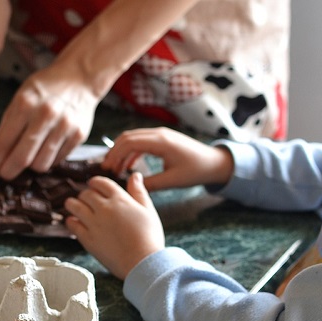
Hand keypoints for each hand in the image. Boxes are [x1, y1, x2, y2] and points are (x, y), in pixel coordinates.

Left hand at [0, 62, 99, 190]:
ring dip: (31, 166)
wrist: (79, 77)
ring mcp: (64, 126)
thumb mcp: (20, 99)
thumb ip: (7, 127)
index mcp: (25, 104)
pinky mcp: (79, 135)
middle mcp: (45, 115)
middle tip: (5, 173)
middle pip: (22, 159)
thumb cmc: (44, 89)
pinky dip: (48, 159)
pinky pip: (56, 161)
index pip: (3, 144)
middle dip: (8, 172)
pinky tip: (47, 146)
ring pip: (40, 165)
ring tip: (30, 152)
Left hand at [65, 173, 163, 279]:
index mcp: (120, 199)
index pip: (101, 182)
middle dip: (85, 194)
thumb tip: (135, 175)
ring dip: (72, 204)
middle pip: (86, 193)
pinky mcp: (87, 238)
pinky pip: (72, 224)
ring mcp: (93, 223)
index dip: (95, 183)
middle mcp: (104, 208)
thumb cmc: (149, 238)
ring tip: (73, 206)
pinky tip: (74, 222)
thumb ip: (139, 192)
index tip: (93, 185)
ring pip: (74, 205)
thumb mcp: (148, 211)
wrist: (142, 262)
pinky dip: (71, 221)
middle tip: (86, 199)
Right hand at [100, 127, 234, 190]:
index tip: (107, 168)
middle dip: (114, 152)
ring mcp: (161, 134)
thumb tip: (130, 186)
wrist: (215, 162)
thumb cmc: (196, 171)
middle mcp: (159, 134)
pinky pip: (141, 141)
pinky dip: (131, 152)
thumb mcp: (172, 181)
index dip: (114, 154)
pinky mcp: (162, 139)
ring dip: (121, 151)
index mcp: (161, 142)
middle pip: (127, 137)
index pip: (129, 142)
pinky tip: (128, 166)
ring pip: (133, 138)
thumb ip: (150, 184)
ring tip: (114, 168)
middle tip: (106, 168)